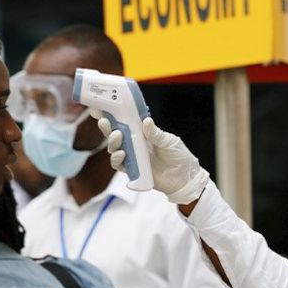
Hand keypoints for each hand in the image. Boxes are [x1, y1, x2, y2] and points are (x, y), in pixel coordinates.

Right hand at [93, 113, 209, 204]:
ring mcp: (133, 157)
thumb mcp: (169, 142)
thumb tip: (146, 121)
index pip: (126, 122)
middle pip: (115, 134)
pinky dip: (117, 159)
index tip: (103, 109)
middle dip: (107, 127)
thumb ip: (156, 134)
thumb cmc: (179, 157)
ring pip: (114, 148)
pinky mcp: (133, 170)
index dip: (114, 116)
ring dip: (112, 142)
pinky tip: (122, 154)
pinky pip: (119, 164)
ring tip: (117, 137)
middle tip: (105, 122)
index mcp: (143, 133)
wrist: (185, 179)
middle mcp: (135, 144)